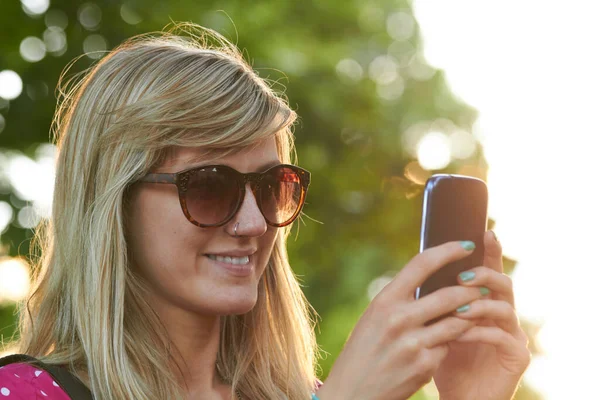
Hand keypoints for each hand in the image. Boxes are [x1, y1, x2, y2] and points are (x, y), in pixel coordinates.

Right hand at [316, 241, 490, 399]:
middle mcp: (399, 319)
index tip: (466, 245)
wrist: (352, 391)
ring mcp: (413, 344)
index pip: (422, 264)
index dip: (448, 251)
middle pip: (450, 294)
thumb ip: (400, 300)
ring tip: (477, 310)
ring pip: (457, 322)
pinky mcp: (424, 366)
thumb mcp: (374, 317)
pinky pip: (448, 347)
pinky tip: (443, 345)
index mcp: (384, 300)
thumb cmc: (363, 350)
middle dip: (473, 289)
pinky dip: (449, 344)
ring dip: (471, 315)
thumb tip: (433, 280)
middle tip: (485, 284)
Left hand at [433, 231, 530, 399]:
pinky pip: (502, 336)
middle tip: (462, 276)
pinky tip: (459, 332)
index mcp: (484, 302)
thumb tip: (417, 267)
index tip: (484, 231)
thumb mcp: (435, 324)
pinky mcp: (517, 356)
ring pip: (506, 307)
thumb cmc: (443, 358)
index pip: (489, 270)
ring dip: (480, 304)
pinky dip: (479, 331)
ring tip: (458, 307)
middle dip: (484, 275)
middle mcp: (503, 314)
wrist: (457, 394)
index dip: (490, 250)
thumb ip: (434, 299)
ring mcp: (513, 334)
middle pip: (503, 282)